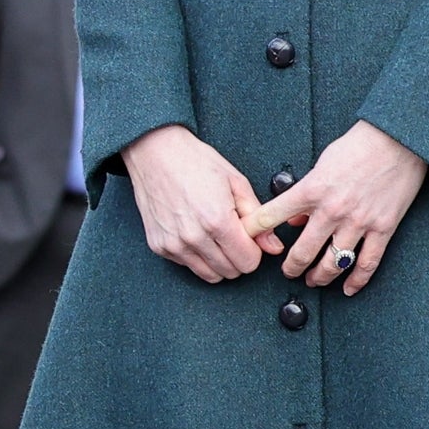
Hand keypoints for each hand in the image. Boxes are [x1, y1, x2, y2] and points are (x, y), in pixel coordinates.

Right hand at [124, 124, 279, 284]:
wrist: (155, 153)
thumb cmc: (194, 162)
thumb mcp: (237, 183)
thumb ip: (258, 219)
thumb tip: (273, 246)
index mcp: (217, 220)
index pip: (248, 262)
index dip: (254, 251)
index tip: (250, 239)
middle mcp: (194, 237)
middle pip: (231, 272)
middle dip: (238, 257)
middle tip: (234, 236)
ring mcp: (174, 245)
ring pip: (210, 275)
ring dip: (219, 261)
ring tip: (216, 236)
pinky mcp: (159, 247)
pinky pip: (188, 266)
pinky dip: (197, 256)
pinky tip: (197, 234)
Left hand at [245, 120, 426, 294]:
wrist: (398, 139)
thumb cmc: (361, 144)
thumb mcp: (323, 162)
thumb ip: (306, 191)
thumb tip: (294, 218)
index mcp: (312, 189)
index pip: (270, 217)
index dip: (253, 232)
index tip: (247, 242)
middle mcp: (332, 210)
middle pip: (302, 252)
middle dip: (291, 268)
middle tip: (289, 272)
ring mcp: (358, 222)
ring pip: (333, 264)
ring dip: (320, 277)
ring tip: (314, 279)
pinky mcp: (383, 228)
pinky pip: (367, 263)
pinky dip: (356, 281)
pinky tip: (348, 287)